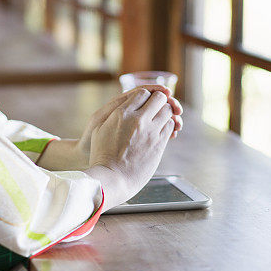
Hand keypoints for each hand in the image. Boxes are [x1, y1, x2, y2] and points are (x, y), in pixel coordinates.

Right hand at [85, 88, 175, 208]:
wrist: (113, 178)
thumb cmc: (102, 154)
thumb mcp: (100, 127)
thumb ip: (113, 112)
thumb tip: (124, 103)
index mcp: (122, 114)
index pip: (142, 92)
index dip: (146, 95)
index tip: (146, 100)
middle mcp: (138, 120)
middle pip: (159, 98)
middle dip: (159, 100)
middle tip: (156, 106)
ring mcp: (151, 132)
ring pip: (168, 110)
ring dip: (166, 111)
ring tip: (159, 117)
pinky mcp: (159, 143)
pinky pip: (170, 125)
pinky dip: (169, 124)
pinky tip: (162, 128)